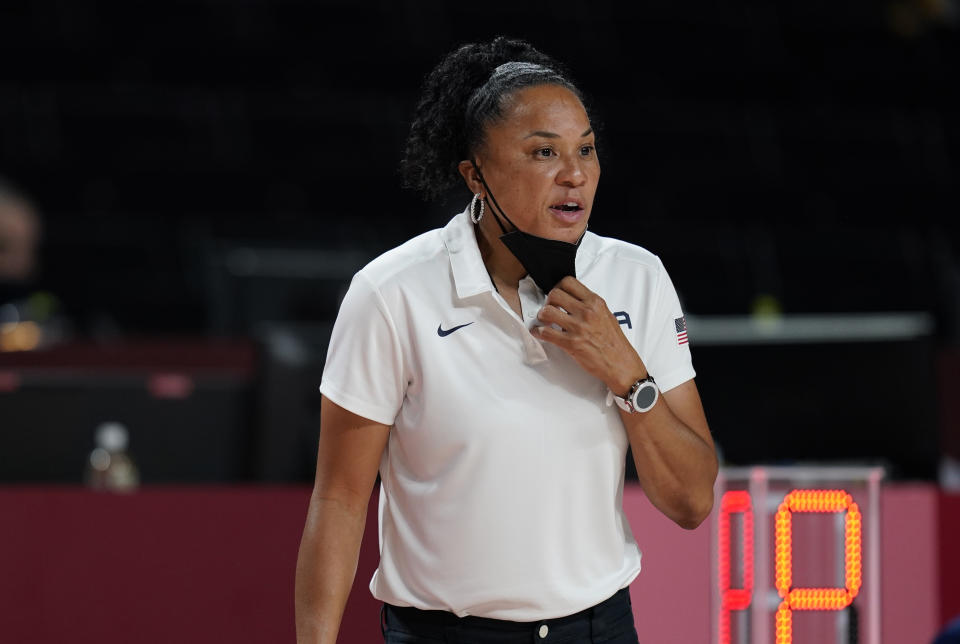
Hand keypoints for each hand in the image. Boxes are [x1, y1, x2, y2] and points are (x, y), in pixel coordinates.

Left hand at [532, 276, 646, 394]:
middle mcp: (586, 312)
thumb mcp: (607, 315)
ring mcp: (578, 327)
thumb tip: (573, 301)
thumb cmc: (614, 342)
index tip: (557, 295)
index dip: (558, 287)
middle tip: (550, 308)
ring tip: (544, 321)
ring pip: (547, 311)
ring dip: (541, 316)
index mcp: (595, 302)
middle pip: (555, 294)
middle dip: (548, 301)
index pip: (568, 282)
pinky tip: (539, 333)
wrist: (621, 363)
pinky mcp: (571, 343)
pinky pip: (546, 333)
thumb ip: (590, 306)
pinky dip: (538, 332)